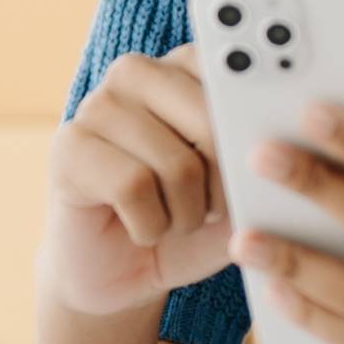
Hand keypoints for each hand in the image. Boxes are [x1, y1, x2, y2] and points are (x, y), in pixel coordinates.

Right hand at [42, 47, 234, 315]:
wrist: (122, 275)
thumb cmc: (189, 224)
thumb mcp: (241, 194)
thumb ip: (260, 161)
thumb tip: (275, 145)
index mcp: (185, 68)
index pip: (236, 81)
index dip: (251, 141)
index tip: (251, 172)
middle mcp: (138, 73)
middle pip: (211, 121)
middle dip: (221, 186)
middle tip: (208, 210)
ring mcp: (98, 105)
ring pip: (176, 163)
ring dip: (186, 215)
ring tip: (172, 221)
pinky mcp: (68, 146)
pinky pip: (134, 186)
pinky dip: (151, 227)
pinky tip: (142, 229)